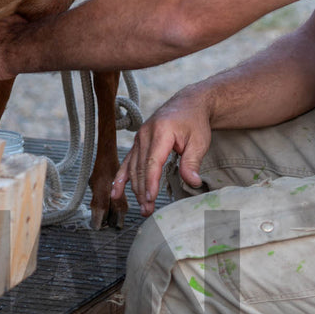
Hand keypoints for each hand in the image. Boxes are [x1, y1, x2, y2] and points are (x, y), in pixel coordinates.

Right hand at [111, 87, 212, 215]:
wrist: (188, 103)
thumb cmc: (194, 121)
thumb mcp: (199, 141)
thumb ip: (193, 162)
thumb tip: (193, 182)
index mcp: (161, 131)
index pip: (152, 161)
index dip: (150, 182)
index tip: (151, 198)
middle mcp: (145, 134)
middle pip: (140, 167)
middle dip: (142, 190)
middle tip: (147, 210)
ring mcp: (139, 138)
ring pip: (132, 167)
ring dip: (135, 188)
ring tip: (141, 207)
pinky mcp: (138, 142)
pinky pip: (127, 161)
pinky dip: (121, 178)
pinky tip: (115, 192)